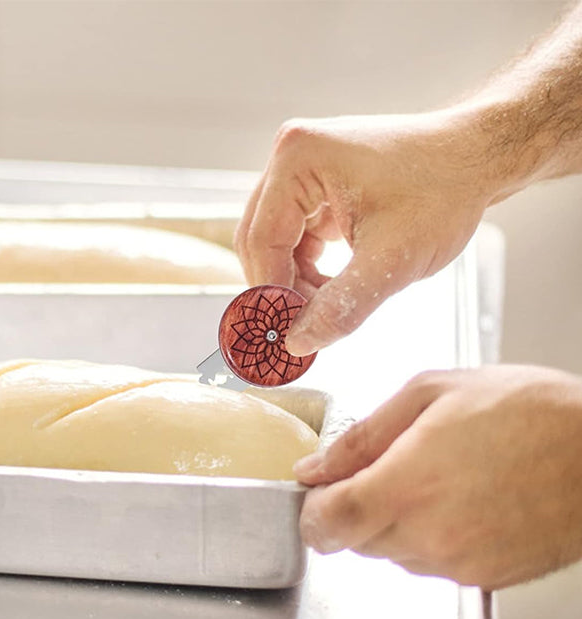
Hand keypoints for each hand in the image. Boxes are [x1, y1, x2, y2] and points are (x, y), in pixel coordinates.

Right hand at [233, 112, 494, 354]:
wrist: (478, 158)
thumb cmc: (444, 191)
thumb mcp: (392, 260)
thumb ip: (341, 307)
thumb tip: (298, 343)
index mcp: (299, 159)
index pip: (261, 240)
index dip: (269, 293)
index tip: (283, 334)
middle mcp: (291, 155)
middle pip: (260, 240)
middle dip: (280, 288)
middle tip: (299, 330)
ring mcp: (302, 168)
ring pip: (275, 242)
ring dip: (293, 282)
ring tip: (323, 310)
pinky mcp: (315, 183)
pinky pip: (295, 236)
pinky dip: (307, 268)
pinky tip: (330, 289)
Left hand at [294, 366, 581, 588]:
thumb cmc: (529, 412)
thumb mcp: (431, 394)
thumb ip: (361, 436)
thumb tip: (314, 468)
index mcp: (405, 486)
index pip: (325, 524)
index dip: (312, 510)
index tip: (320, 492)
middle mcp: (428, 536)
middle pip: (355, 540)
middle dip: (357, 507)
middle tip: (390, 468)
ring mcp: (459, 564)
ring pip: (392, 553)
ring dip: (396, 522)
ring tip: (438, 478)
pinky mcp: (486, 579)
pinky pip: (433, 564)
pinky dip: (432, 537)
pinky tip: (464, 501)